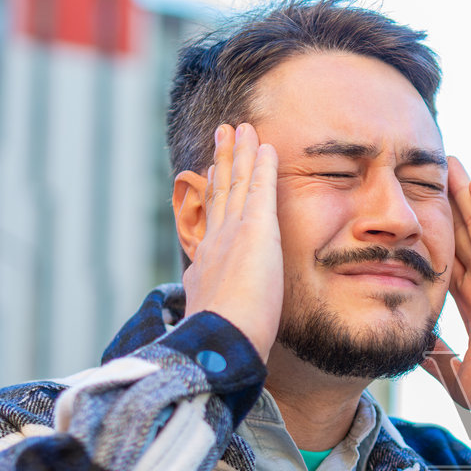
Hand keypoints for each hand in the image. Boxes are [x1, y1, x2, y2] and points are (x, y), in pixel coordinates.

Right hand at [181, 122, 282, 360]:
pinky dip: (261, 165)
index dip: (212, 197)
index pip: (211, 223)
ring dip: (238, 153)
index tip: (209, 177)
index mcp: (206, 266)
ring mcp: (232, 233)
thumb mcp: (215, 323)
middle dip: (220, 164)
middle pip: (219, 193)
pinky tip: (266, 145)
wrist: (223, 339)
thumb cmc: (223, 343)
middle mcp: (214, 243)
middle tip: (221, 136)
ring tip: (238, 128)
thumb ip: (213, 315)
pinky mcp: (254, 229)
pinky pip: (260, 188)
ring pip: (236, 182)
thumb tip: (205, 321)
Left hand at [423, 157, 470, 430]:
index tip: (410, 217)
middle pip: (463, 238)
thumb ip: (435, 357)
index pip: (449, 265)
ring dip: (465, 196)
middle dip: (447, 206)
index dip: (431, 240)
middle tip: (426, 173)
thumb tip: (408, 346)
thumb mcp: (457, 375)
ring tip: (448, 164)